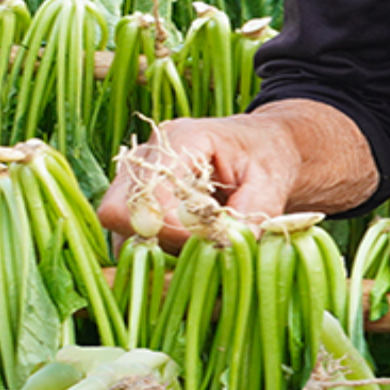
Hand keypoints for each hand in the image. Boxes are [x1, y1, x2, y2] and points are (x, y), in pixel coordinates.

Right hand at [98, 114, 309, 245]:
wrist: (261, 147)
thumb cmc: (266, 158)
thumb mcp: (271, 181)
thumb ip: (252, 210)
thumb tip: (227, 245)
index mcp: (181, 139)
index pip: (147, 195)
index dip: (173, 229)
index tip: (208, 242)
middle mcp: (147, 155)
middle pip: (118, 212)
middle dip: (158, 242)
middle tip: (200, 248)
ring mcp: (133, 176)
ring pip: (119, 230)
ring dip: (157, 249)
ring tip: (199, 245)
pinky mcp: (133, 197)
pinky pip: (127, 236)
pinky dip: (156, 249)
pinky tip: (188, 245)